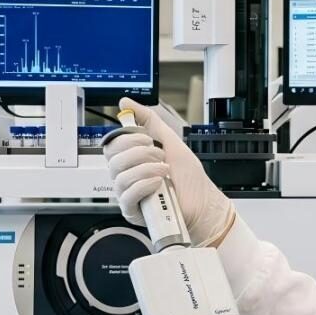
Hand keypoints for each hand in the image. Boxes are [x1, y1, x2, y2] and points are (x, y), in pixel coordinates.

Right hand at [103, 98, 234, 246]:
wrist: (203, 202)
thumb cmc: (188, 177)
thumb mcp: (169, 140)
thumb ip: (148, 120)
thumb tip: (127, 103)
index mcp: (132, 160)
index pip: (112, 145)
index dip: (128, 139)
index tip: (147, 140)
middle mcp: (128, 176)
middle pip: (112, 159)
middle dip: (140, 153)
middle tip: (159, 156)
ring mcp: (129, 194)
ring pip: (120, 176)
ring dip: (146, 169)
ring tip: (164, 170)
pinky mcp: (133, 211)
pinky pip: (127, 195)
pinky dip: (144, 185)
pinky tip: (158, 183)